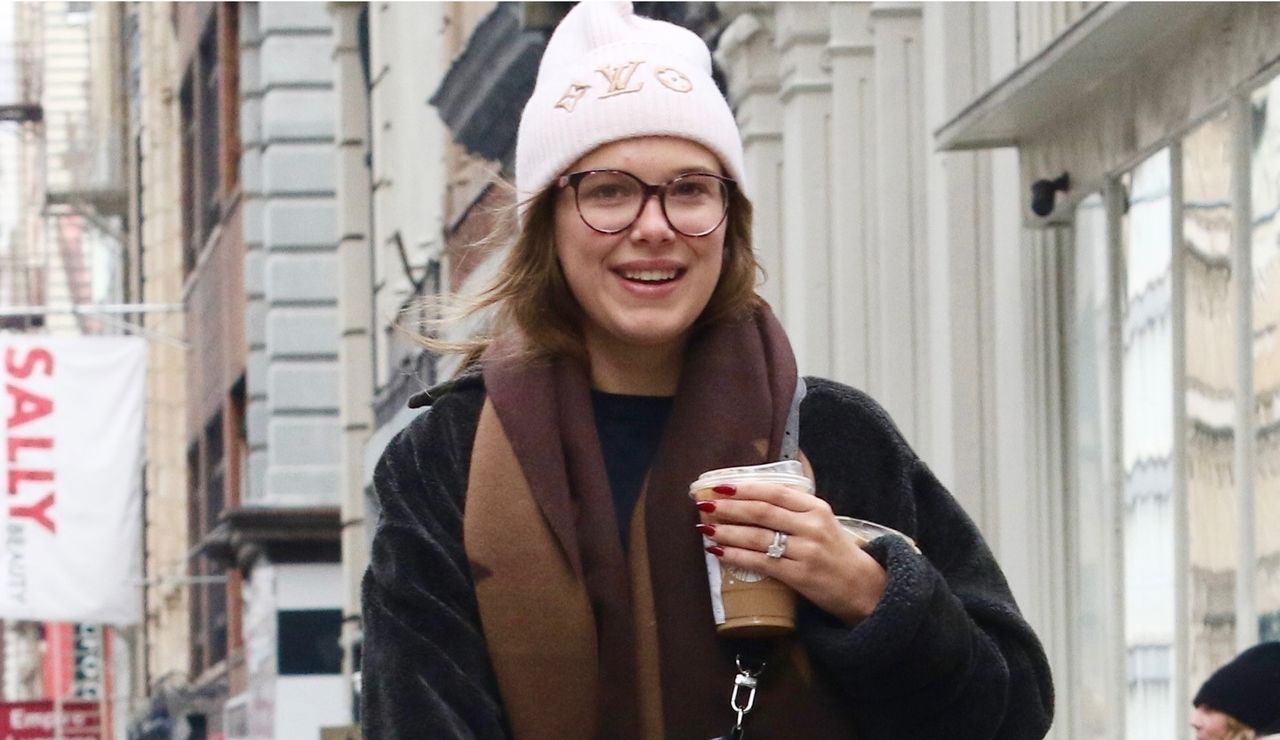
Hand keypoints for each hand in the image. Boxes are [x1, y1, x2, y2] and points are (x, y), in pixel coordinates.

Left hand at [695, 482, 887, 625]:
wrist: (864, 587)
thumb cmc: (836, 552)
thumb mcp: (821, 521)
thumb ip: (793, 509)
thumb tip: (748, 498)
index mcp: (816, 507)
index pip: (773, 492)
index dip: (743, 488)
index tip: (719, 485)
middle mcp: (812, 526)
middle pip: (761, 512)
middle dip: (728, 507)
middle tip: (704, 504)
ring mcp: (807, 551)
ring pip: (758, 537)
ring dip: (727, 532)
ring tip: (706, 528)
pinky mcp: (800, 576)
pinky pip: (761, 563)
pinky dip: (736, 557)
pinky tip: (719, 553)